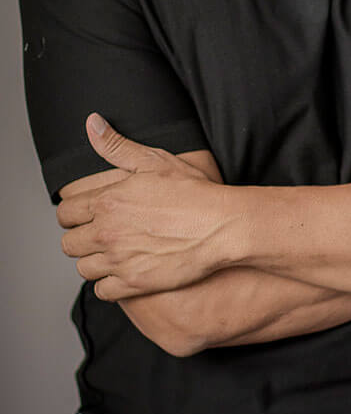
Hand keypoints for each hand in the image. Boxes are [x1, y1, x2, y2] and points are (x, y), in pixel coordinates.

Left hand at [58, 114, 226, 299]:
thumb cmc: (194, 192)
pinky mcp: (132, 283)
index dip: (75, 213)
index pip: (65, 213)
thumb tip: (91, 122)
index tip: (89, 214)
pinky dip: (109, 284)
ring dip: (95, 261)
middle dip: (83, 237)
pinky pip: (101, 291)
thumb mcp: (156, 160)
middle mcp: (106, 231)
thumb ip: (117, 145)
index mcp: (108, 200)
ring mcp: (118, 260)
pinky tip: (126, 270)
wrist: (222, 226)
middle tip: (104, 232)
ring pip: (83, 268)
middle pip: (69, 243)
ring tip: (116, 251)